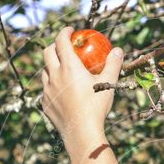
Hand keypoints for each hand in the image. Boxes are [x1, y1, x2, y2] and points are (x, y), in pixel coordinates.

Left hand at [41, 26, 123, 157]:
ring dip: (51, 65)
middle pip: (47, 52)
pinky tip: (61, 89)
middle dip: (54, 45)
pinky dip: (51, 83)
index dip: (65, 32)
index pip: (61, 41)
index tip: (71, 30)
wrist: (81, 133)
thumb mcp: (108, 84)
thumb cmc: (96, 107)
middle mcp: (54, 75)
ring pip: (44, 71)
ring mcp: (47, 90)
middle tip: (64, 46)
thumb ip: (113, 65)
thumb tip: (118, 50)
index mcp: (69, 67)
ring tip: (62, 68)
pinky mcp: (45, 103)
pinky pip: (46, 89)